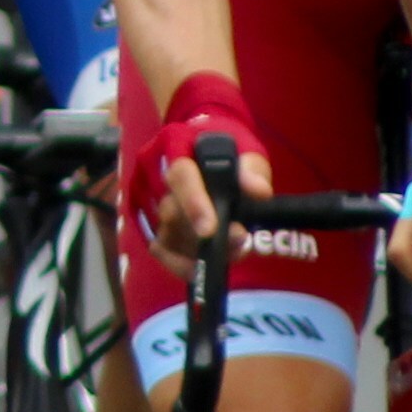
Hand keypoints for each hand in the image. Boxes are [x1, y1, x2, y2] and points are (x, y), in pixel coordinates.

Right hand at [142, 74, 268, 271]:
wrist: (214, 159)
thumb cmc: (230, 154)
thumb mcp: (247, 153)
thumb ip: (252, 171)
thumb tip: (258, 191)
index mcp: (176, 146)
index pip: (180, 175)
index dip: (193, 203)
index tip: (209, 229)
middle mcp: (157, 174)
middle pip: (172, 211)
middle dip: (205, 234)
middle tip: (239, 239)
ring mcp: (152, 202)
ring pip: (169, 234)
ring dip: (201, 249)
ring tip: (234, 249)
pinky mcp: (153, 224)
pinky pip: (160, 251)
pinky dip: (182, 263)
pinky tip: (205, 265)